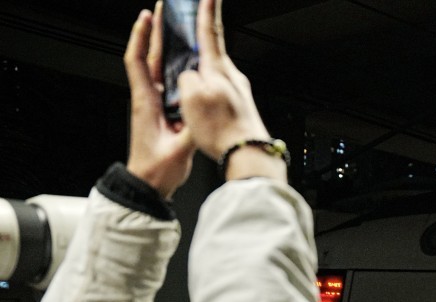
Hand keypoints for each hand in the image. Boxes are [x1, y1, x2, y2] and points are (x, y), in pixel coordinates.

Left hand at [123, 3, 195, 197]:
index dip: (142, 37)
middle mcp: (148, 99)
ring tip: (177, 27)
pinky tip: (187, 61)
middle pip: (151, 57)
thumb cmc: (157, 170)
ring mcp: (155, 105)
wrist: (148, 186)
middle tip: (166, 9)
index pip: (139, 62)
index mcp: (147, 103)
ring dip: (166, 46)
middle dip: (157, 31)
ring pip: (159, 67)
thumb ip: (191, 132)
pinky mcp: (163, 112)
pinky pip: (167, 82)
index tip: (148, 16)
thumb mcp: (178, 151)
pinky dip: (175, 66)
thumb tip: (203, 114)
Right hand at [178, 0, 283, 181]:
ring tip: (193, 70)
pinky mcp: (240, 105)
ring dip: (204, 67)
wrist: (250, 153)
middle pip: (213, 49)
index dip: (207, 10)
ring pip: (215, 71)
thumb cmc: (223, 130)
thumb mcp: (191, 98)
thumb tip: (189, 78)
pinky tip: (205, 97)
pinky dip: (209, 86)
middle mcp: (232, 76)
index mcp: (218, 69)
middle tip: (195, 24)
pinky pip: (219, 88)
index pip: (210, 31)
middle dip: (202, 36)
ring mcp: (238, 90)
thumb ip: (185, 78)